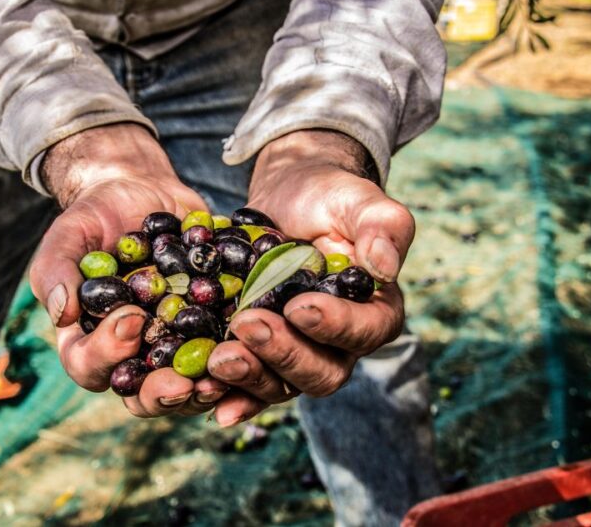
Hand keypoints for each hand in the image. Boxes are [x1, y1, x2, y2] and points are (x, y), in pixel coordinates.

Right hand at [29, 124, 228, 417]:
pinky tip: (256, 346)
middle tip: (184, 382)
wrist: (145, 194)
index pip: (90, 367)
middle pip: (143, 395)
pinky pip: (226, 355)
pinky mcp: (212, 332)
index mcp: (91, 341)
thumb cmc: (97, 217)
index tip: (131, 321)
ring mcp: (175, 347)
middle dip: (163, 392)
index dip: (108, 355)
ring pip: (190, 386)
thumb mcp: (70, 234)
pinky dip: (241, 356)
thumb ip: (56, 269)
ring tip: (223, 376)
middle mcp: (134, 356)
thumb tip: (61, 313)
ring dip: (206, 388)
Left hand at [207, 130, 414, 424]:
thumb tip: (384, 266)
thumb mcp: (358, 200)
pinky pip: (248, 384)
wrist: (287, 198)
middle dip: (284, 354)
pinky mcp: (260, 353)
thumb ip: (382, 226)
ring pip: (282, 385)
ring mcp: (297, 353)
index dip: (335, 326)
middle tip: (247, 325)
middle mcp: (340, 344)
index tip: (299, 306)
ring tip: (218, 358)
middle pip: (322, 371)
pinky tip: (206, 394)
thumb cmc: (330, 197)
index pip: (365, 331)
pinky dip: (229, 393)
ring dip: (250, 376)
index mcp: (375, 311)